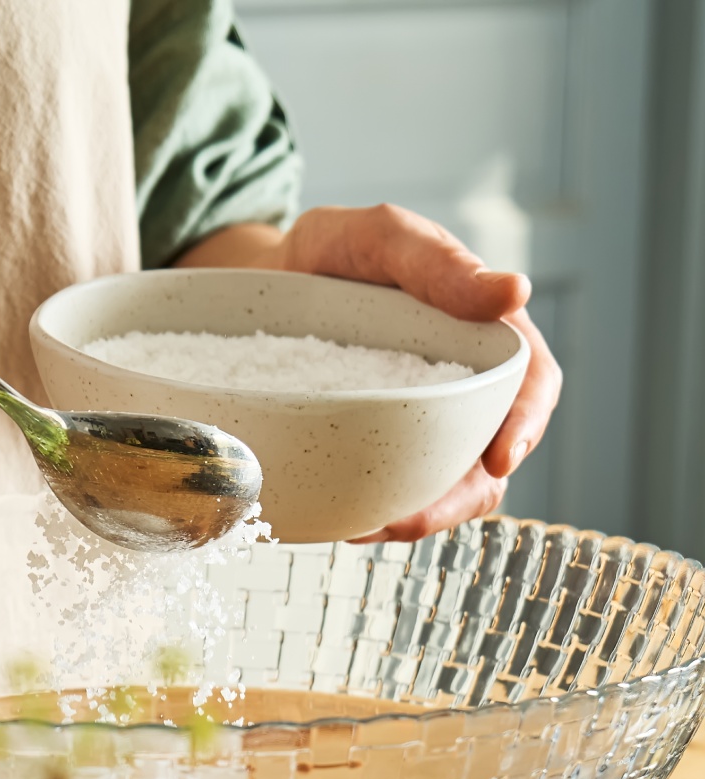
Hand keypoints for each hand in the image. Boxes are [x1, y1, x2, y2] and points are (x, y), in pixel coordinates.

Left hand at [177, 207, 561, 540]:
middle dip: (459, 499)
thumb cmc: (333, 250)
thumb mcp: (381, 237)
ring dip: (414, 517)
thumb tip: (514, 290)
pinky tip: (342, 520)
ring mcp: (419, 424)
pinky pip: (388, 493)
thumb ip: (439, 262)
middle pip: (488, 460)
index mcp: (483, 335)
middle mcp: (460, 388)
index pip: (530, 386)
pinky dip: (372, 512)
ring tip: (366, 527)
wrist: (263, 279)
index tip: (499, 461)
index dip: (524, 427)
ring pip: (441, 488)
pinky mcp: (375, 449)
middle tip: (410, 519)